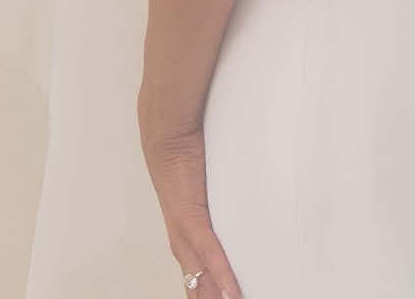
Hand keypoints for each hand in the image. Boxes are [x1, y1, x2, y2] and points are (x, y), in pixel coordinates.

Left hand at [138, 88, 242, 298]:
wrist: (168, 132)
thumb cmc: (188, 151)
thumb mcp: (209, 181)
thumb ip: (222, 192)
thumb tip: (246, 194)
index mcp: (184, 232)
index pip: (197, 274)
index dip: (207, 292)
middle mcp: (181, 237)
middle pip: (196, 284)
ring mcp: (184, 230)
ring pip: (201, 277)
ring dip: (214, 296)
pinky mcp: (191, 218)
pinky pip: (209, 254)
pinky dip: (221, 276)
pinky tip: (232, 294)